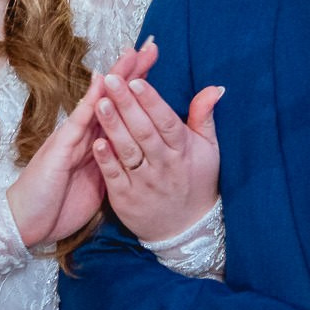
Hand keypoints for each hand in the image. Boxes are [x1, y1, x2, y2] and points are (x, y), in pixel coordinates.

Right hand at [5, 40, 156, 247]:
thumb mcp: (96, 182)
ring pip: (98, 101)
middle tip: (152, 45)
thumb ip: (112, 162)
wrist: (28, 222)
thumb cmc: (60, 203)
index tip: (155, 62)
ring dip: (115, 77)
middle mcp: (84, 133)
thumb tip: (133, 152)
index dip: (138, 85)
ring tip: (132, 53)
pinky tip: (102, 83)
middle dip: (132, 71)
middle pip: (112, 96)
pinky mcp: (60, 149)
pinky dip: (91, 102)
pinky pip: (79, 122)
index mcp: (96, 142)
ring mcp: (71, 137)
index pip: (121, 107)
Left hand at [89, 45, 223, 241]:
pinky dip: (105, 159)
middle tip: (111, 80)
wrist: (186, 230)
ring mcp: (144, 182)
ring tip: (100, 102)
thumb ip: (204, 117)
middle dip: (126, 104)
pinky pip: (114, 176)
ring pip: (128, 150)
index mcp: (182, 150)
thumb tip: (214, 87)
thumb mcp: (208, 150)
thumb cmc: (197, 181)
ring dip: (113, 126)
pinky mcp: (126, 198)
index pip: (166, 121)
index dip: (151, 101)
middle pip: (144, 131)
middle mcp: (163, 165)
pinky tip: (94, 141)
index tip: (137, 80)